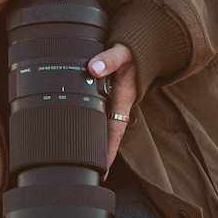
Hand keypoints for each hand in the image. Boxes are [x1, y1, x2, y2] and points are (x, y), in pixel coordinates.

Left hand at [89, 43, 136, 172]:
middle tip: (83, 172)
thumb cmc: (135, 51)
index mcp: (122, 99)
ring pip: (100, 125)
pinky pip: (96, 113)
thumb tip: (94, 68)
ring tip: (76, 159)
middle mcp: (117, 104)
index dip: (109, 151)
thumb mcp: (123, 53)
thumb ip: (109, 59)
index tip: (103, 170)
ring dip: (92, 140)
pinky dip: (86, 121)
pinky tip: (74, 128)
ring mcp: (112, 101)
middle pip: (106, 135)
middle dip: (97, 154)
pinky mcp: (106, 95)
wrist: (143, 45)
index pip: (115, 132)